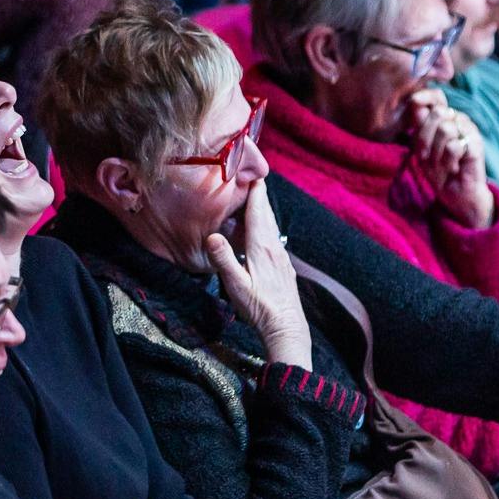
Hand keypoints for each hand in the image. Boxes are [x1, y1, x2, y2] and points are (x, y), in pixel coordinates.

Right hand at [205, 180, 312, 367]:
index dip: (255, 189)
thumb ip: (223, 259)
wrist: (286, 328)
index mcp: (262, 247)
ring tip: (250, 201)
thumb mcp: (236, 286)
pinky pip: (272, 239)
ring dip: (260, 211)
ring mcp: (281, 257)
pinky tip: (257, 234)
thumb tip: (212, 236)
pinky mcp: (283, 267)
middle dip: (257, 195)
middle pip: (266, 214)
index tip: (250, 170)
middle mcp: (274, 247)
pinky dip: (264, 228)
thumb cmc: (260, 308)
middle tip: (248, 178)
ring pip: (270, 226)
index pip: (258, 210)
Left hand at [401, 89, 491, 227]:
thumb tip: (417, 105)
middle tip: (426, 157)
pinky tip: (453, 168)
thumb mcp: (422, 149)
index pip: (437, 97)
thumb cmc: (439, 170)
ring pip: (445, 129)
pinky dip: (448, 161)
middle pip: (438, 113)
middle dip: (425, 138)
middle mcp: (459, 120)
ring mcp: (470, 131)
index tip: (414, 100)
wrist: (457, 194)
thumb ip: (420, 128)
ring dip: (436, 153)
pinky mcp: (476, 145)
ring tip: (442, 164)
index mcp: (446, 118)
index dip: (425, 96)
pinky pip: (453, 146)